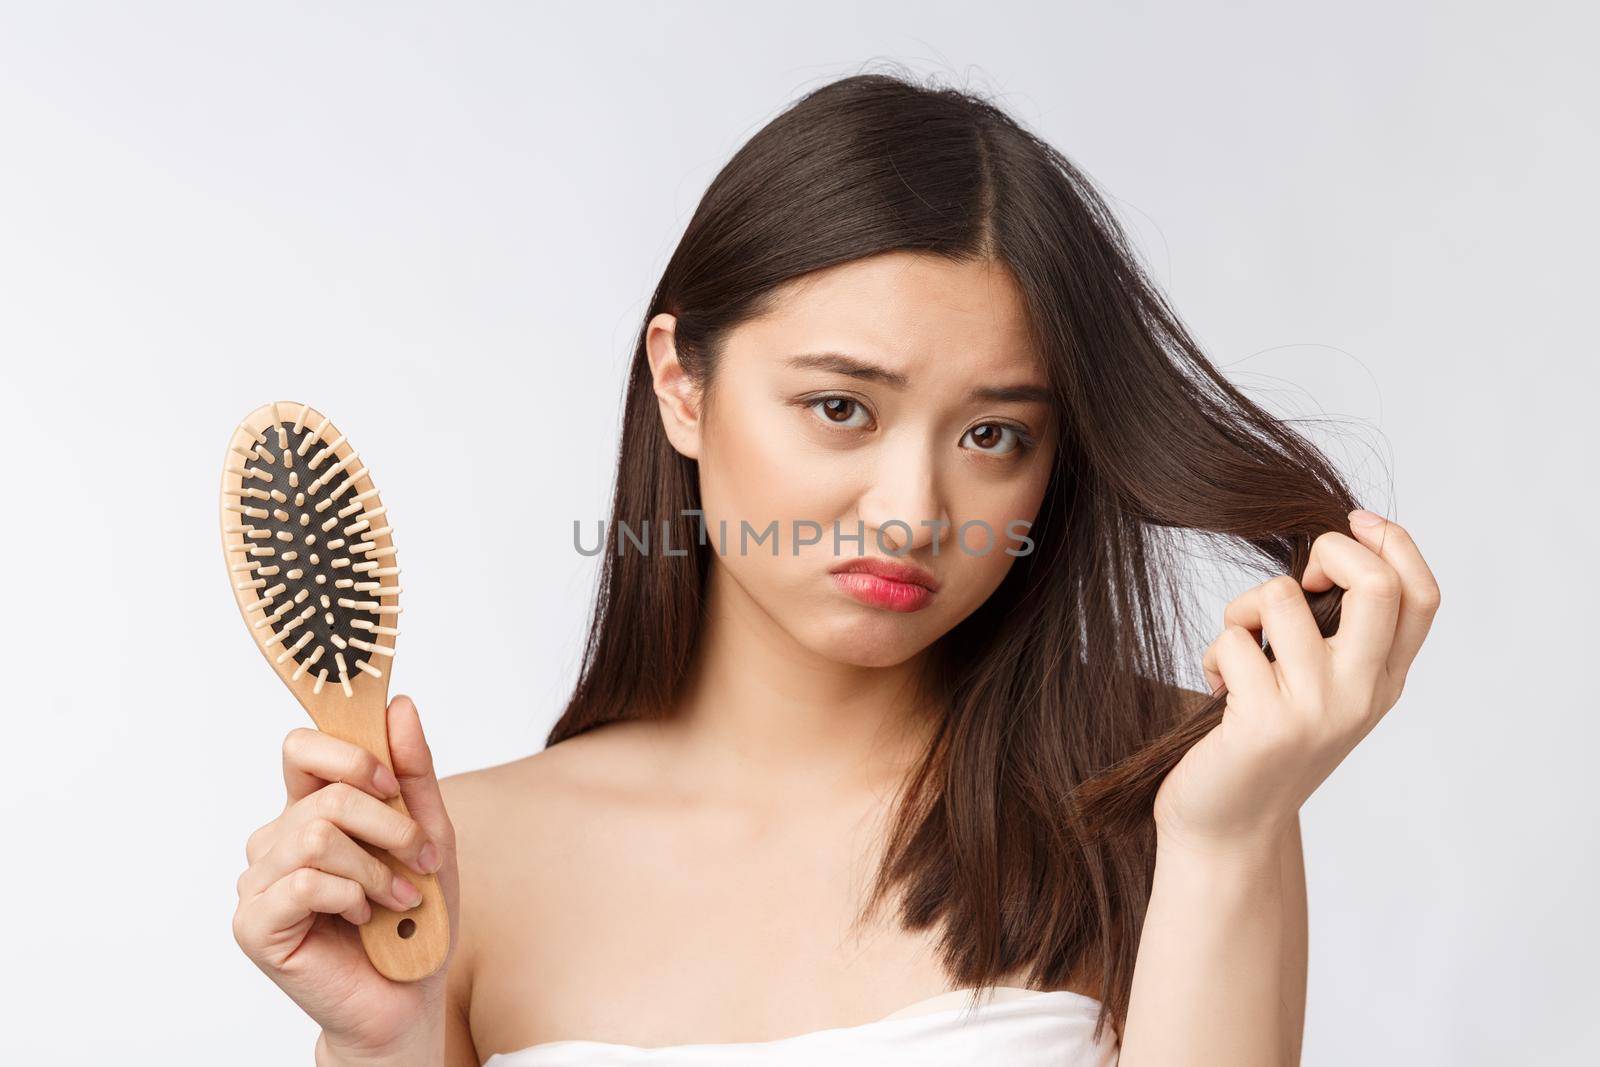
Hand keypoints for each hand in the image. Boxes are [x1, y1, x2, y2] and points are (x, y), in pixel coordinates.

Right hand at [232, 695, 460, 1059]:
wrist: (407, 997)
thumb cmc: (414, 918)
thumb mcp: (428, 834)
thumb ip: (412, 772)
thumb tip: (399, 705)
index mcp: (310, 812)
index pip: (302, 747)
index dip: (348, 753)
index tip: (390, 782)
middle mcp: (277, 841)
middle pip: (325, 793)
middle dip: (388, 824)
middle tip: (419, 860)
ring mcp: (260, 882)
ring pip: (316, 835)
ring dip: (375, 868)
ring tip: (397, 899)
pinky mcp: (255, 923)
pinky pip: (304, 881)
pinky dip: (350, 896)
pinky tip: (364, 919)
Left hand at [1152, 511, 1441, 855]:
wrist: (1230, 828)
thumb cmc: (1264, 744)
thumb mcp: (1320, 689)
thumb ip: (1338, 635)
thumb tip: (1327, 551)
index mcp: (1385, 680)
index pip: (1421, 595)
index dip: (1394, 542)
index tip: (1351, 523)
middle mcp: (1363, 693)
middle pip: (1376, 584)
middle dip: (1330, 551)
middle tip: (1298, 580)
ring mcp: (1318, 709)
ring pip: (1280, 598)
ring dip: (1241, 610)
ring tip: (1236, 652)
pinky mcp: (1267, 722)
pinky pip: (1233, 640)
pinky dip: (1214, 653)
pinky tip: (1218, 692)